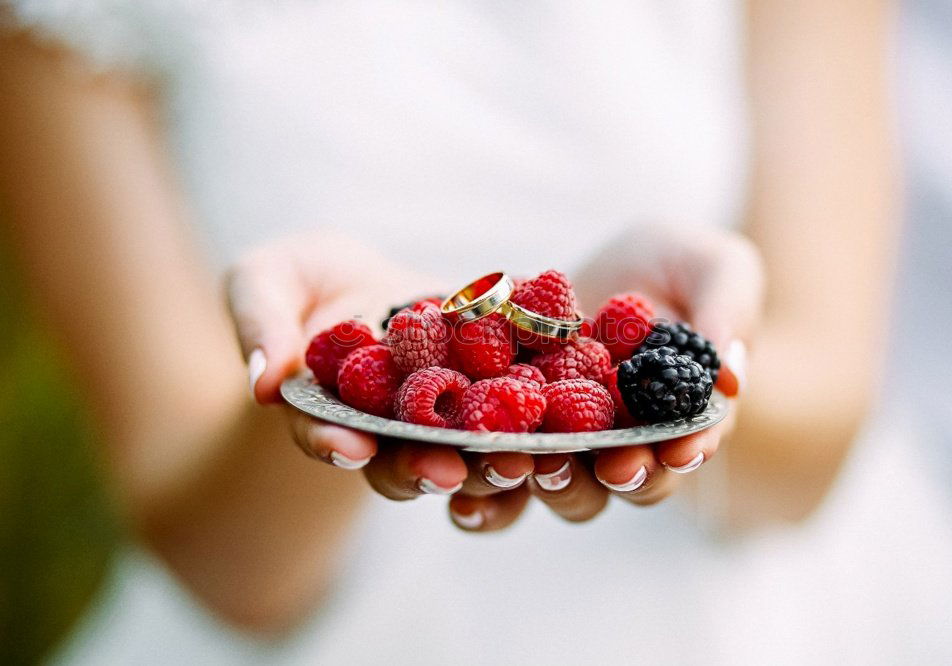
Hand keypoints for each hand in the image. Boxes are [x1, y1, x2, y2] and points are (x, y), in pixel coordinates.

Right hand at [225, 233, 536, 529]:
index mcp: (336, 418)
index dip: (337, 445)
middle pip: (413, 462)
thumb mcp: (264, 281)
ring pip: (476, 451)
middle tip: (449, 473)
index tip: (350, 446)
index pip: (333, 439)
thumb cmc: (301, 282)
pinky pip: (528, 405)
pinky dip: (546, 410)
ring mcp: (454, 414)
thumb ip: (259, 323)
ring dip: (496, 460)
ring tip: (518, 456)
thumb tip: (263, 381)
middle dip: (430, 469)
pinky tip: (567, 405)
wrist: (366, 280)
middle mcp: (398, 432)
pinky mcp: (504, 386)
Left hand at [505, 222, 763, 524]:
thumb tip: (731, 378)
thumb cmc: (673, 262)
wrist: (598, 260)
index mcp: (673, 419)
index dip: (681, 456)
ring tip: (531, 459)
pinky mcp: (503, 425)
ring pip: (554, 486)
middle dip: (611, 478)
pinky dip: (475, 484)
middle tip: (608, 464)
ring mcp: (558, 440)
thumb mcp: (713, 266)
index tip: (677, 450)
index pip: (681, 452)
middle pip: (616, 484)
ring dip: (546, 481)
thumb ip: (728, 310)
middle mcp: (616, 442)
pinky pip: (491, 470)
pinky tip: (457, 469)